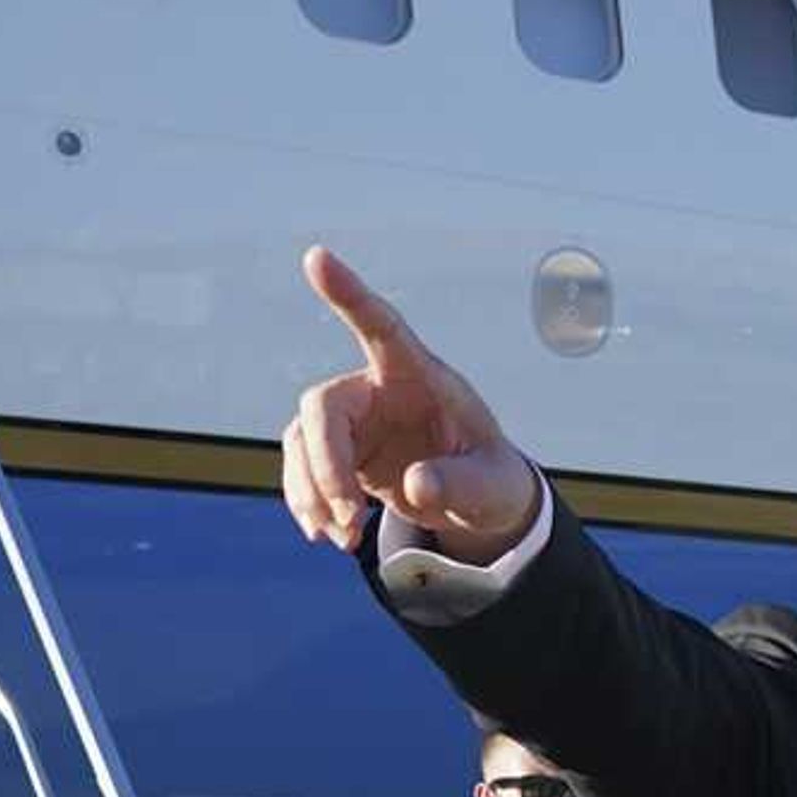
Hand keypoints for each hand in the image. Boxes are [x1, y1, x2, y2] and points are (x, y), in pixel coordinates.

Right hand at [280, 245, 540, 559]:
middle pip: (322, 405)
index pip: (382, 327)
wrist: (479, 502)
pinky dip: (309, 503)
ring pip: (303, 441)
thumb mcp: (494, 490)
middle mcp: (378, 387)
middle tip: (352, 520)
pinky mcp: (337, 449)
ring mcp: (353, 418)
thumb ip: (462, 485)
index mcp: (421, 377)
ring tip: (345, 540)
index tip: (317, 256)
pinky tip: (327, 535)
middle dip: (327, 466)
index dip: (350, 294)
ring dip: (314, 493)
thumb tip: (417, 486)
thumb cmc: (493, 480)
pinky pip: (302, 469)